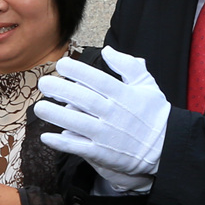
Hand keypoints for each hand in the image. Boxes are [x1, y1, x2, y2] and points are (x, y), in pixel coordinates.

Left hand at [36, 47, 168, 186]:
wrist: (166, 148)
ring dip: (56, 116)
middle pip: (84, 100)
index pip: (99, 80)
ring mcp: (107, 135)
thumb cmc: (154, 114)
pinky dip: (62, 143)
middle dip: (62, 90)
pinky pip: (78, 147)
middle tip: (44, 83)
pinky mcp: (102, 153)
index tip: (62, 64)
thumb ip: (129, 66)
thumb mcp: (148, 86)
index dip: (79, 72)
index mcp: (124, 96)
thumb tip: (107, 51)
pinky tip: (46, 136)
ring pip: (78, 124)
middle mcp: (114, 114)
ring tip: (39, 107)